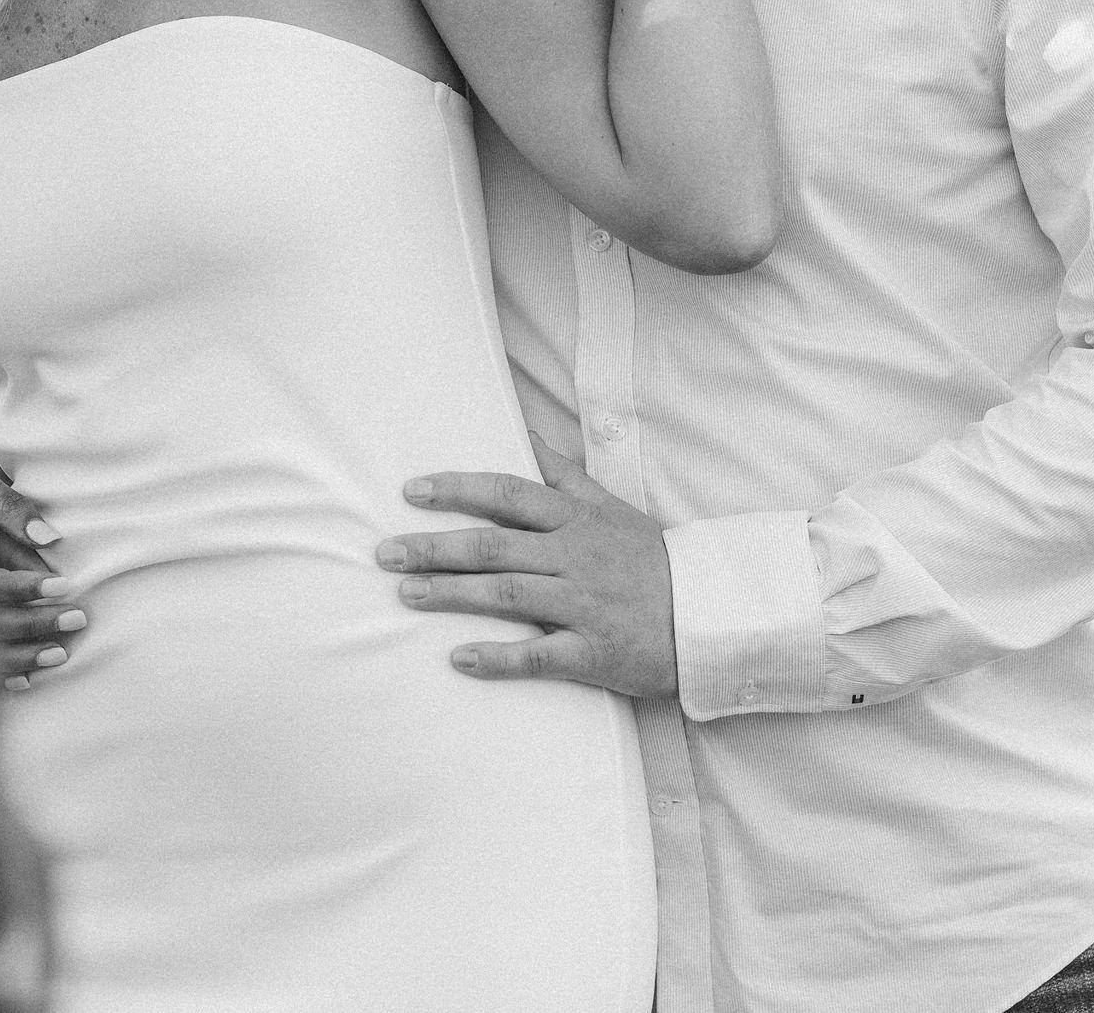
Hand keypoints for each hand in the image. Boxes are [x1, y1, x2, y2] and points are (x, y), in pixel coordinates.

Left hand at [374, 434, 677, 696]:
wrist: (708, 613)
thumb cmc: (651, 559)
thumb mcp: (610, 506)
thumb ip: (564, 474)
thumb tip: (525, 433)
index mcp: (574, 520)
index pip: (507, 494)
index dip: (458, 489)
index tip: (412, 490)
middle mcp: (572, 557)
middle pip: (494, 545)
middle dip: (436, 547)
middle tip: (385, 552)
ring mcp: (581, 604)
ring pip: (507, 595)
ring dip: (452, 595)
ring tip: (405, 593)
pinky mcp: (592, 651)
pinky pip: (539, 655)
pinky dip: (498, 658)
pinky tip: (458, 659)